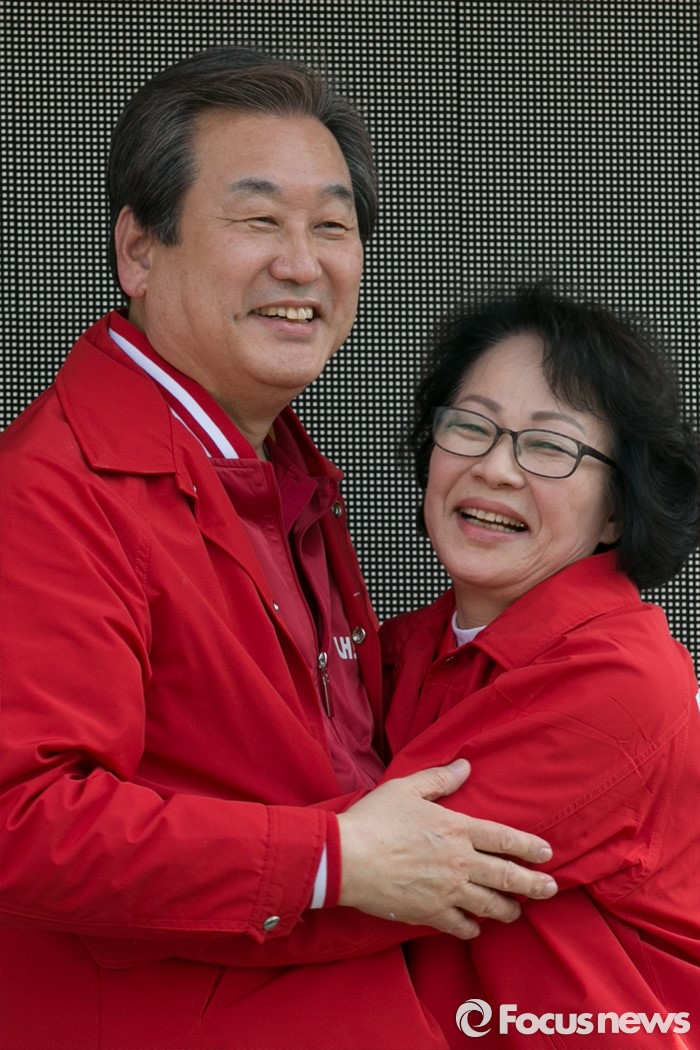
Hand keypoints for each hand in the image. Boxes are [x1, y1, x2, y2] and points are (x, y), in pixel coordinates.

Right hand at [336, 759, 556, 939]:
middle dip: (533, 885)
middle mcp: (459, 862)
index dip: (528, 846)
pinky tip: (475, 927)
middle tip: (551, 889)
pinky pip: (460, 926)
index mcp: (457, 829)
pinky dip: (472, 928)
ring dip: (507, 910)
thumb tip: (466, 766)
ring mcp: (447, 891)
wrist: (346, 858)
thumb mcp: (407, 788)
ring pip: (489, 905)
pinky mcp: (430, 913)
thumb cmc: (375, 819)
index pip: (504, 838)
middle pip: (507, 877)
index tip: (547, 854)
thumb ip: (439, 778)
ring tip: (516, 912)